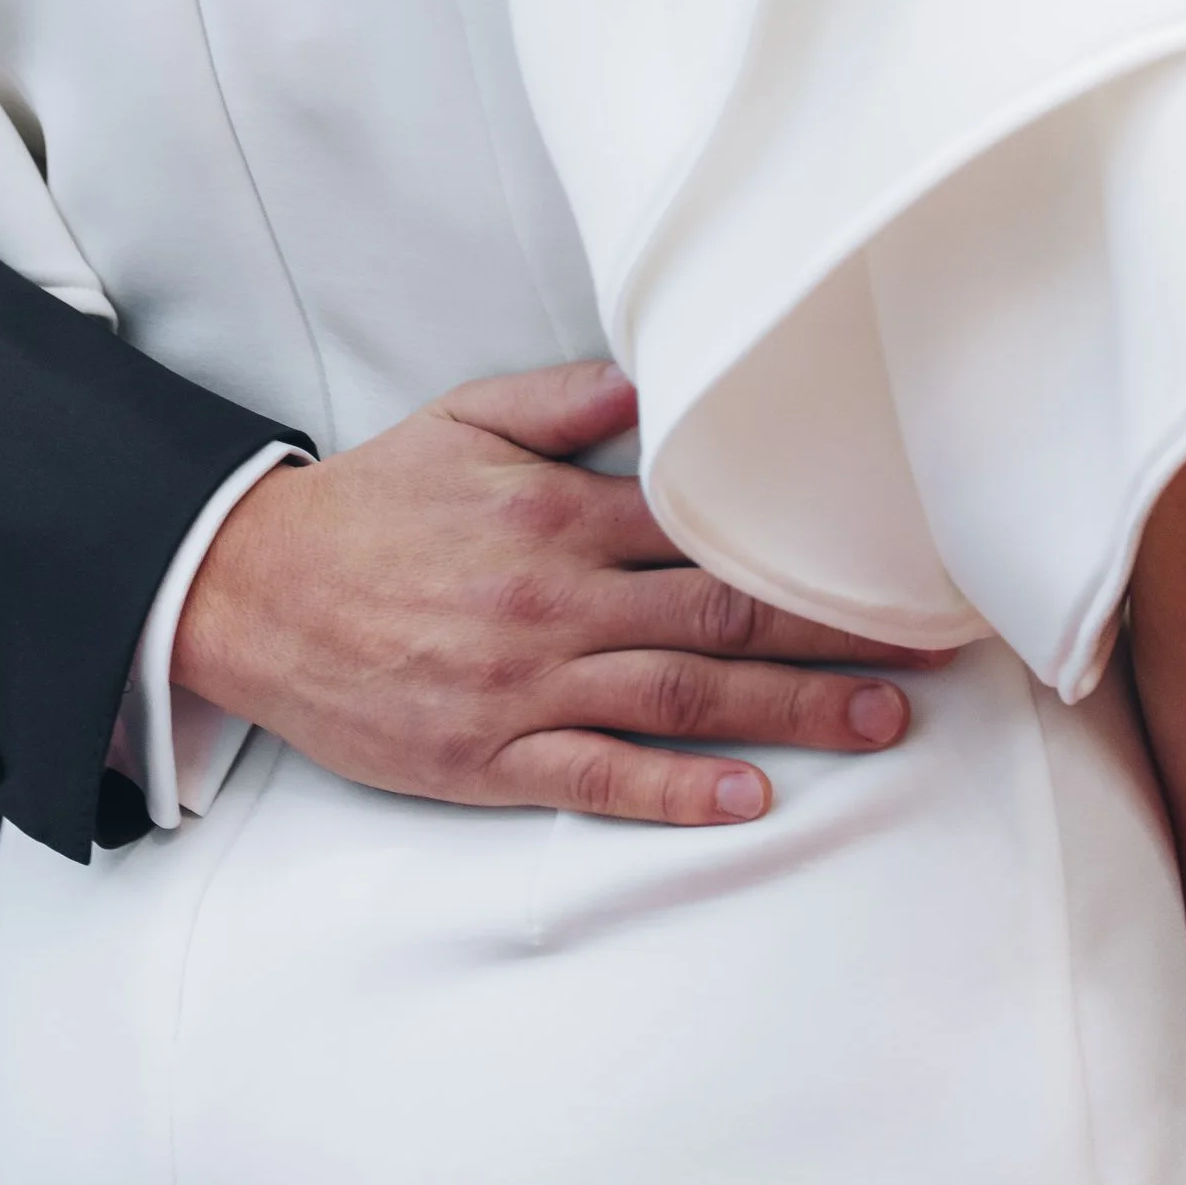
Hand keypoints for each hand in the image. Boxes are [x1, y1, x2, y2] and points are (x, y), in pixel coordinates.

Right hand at [172, 359, 950, 824]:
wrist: (251, 589)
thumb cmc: (367, 504)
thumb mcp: (460, 421)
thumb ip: (564, 402)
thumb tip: (659, 385)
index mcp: (558, 513)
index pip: (711, 534)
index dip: (809, 549)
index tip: (890, 559)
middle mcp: (555, 599)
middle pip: (723, 620)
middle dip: (838, 637)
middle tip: (934, 655)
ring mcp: (523, 684)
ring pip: (681, 700)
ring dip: (791, 713)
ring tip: (882, 724)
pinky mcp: (485, 755)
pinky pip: (596, 776)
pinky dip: (675, 790)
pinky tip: (747, 799)